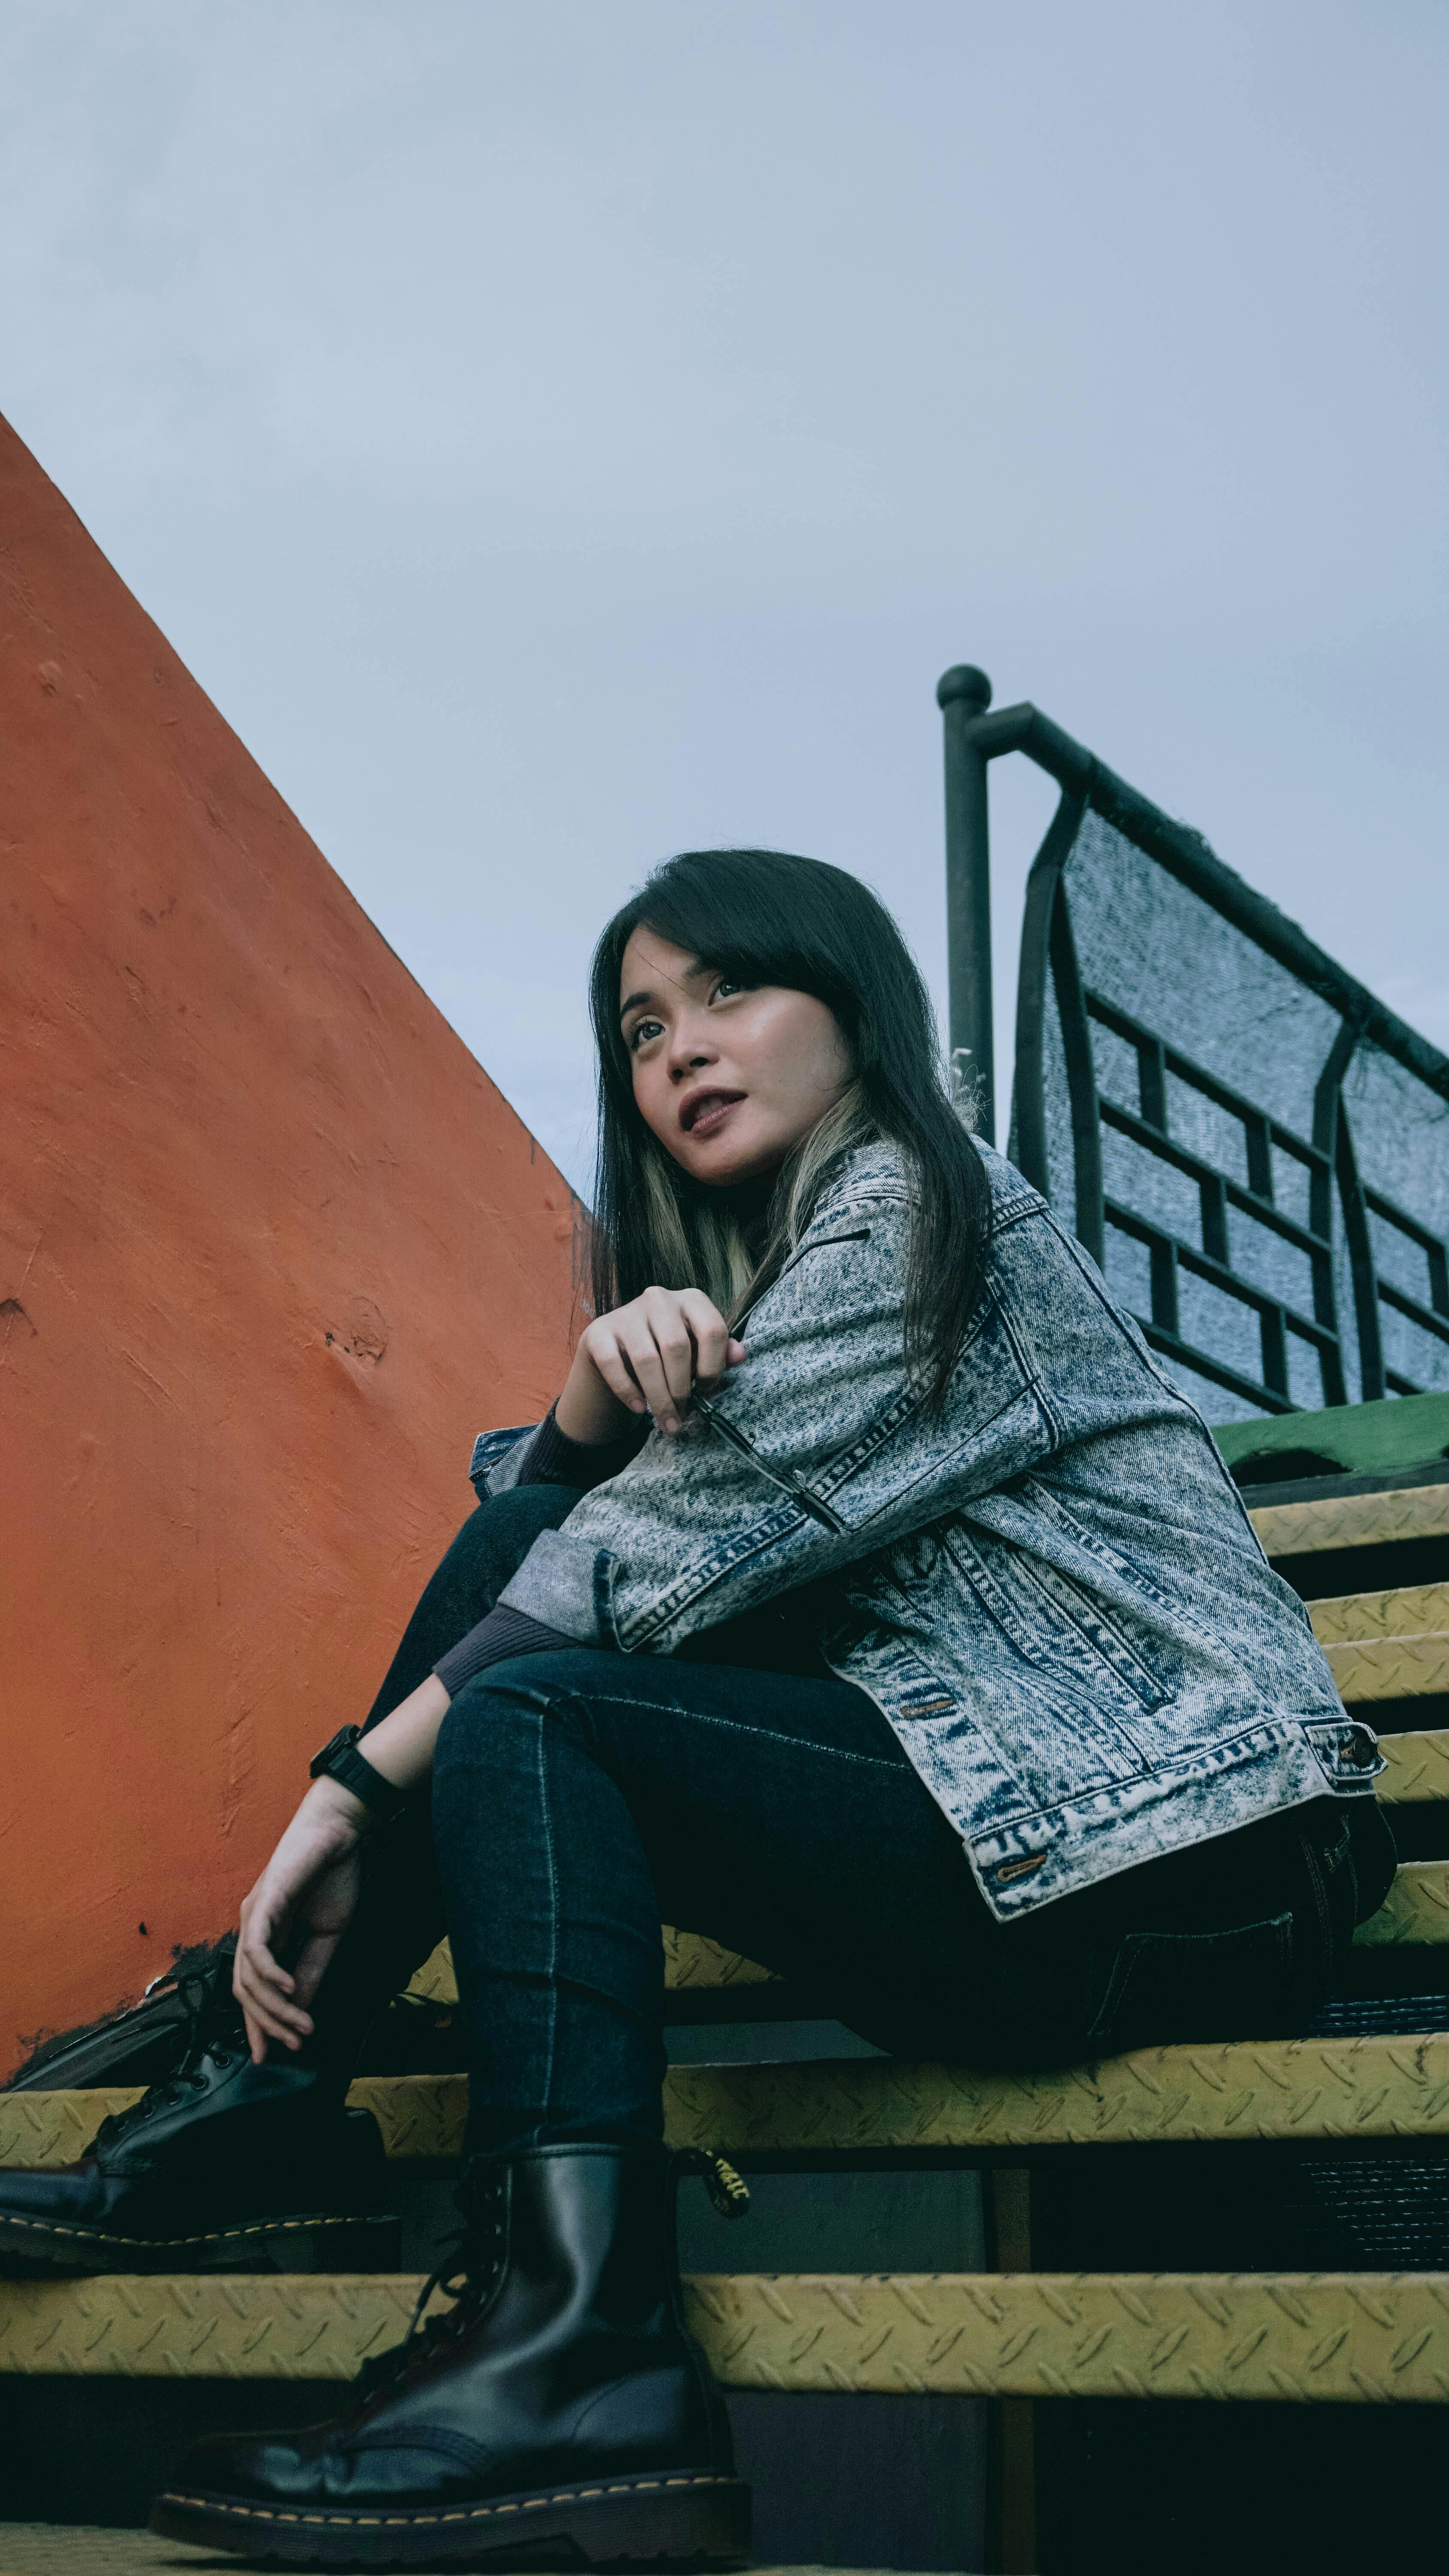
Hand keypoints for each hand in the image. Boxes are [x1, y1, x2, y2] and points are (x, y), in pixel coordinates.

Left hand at [232, 1779, 367, 2062]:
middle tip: (291, 2045)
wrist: (340, 1831)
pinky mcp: (263, 1904)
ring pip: (250, 1977)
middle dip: (266, 2024)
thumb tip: (299, 2007)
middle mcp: (252, 1928)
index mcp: (266, 1935)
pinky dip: (270, 1975)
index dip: (259, 2024)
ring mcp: (254, 1916)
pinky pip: (259, 1949)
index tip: (272, 2053)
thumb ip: (310, 1969)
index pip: (252, 1989)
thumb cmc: (333, 1875)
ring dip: (274, 2008)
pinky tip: (289, 1992)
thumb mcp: (327, 1934)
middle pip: (245, 1990)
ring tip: (300, 2025)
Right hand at [558, 1286, 746, 1439]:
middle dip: (682, 1390)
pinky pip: (614, 1364)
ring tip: (666, 1423)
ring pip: (646, 1359)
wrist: (616, 1354)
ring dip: (658, 1398)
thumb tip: (739, 1355)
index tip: (706, 1392)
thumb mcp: (696, 1351)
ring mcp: (626, 1313)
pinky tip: (639, 1408)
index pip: (713, 1330)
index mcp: (691, 1300)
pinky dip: (628, 1391)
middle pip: (677, 1347)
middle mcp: (659, 1299)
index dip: (713, 1367)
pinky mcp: (598, 1331)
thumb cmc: (666, 1353)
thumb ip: (719, 1352)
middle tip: (682, 1416)